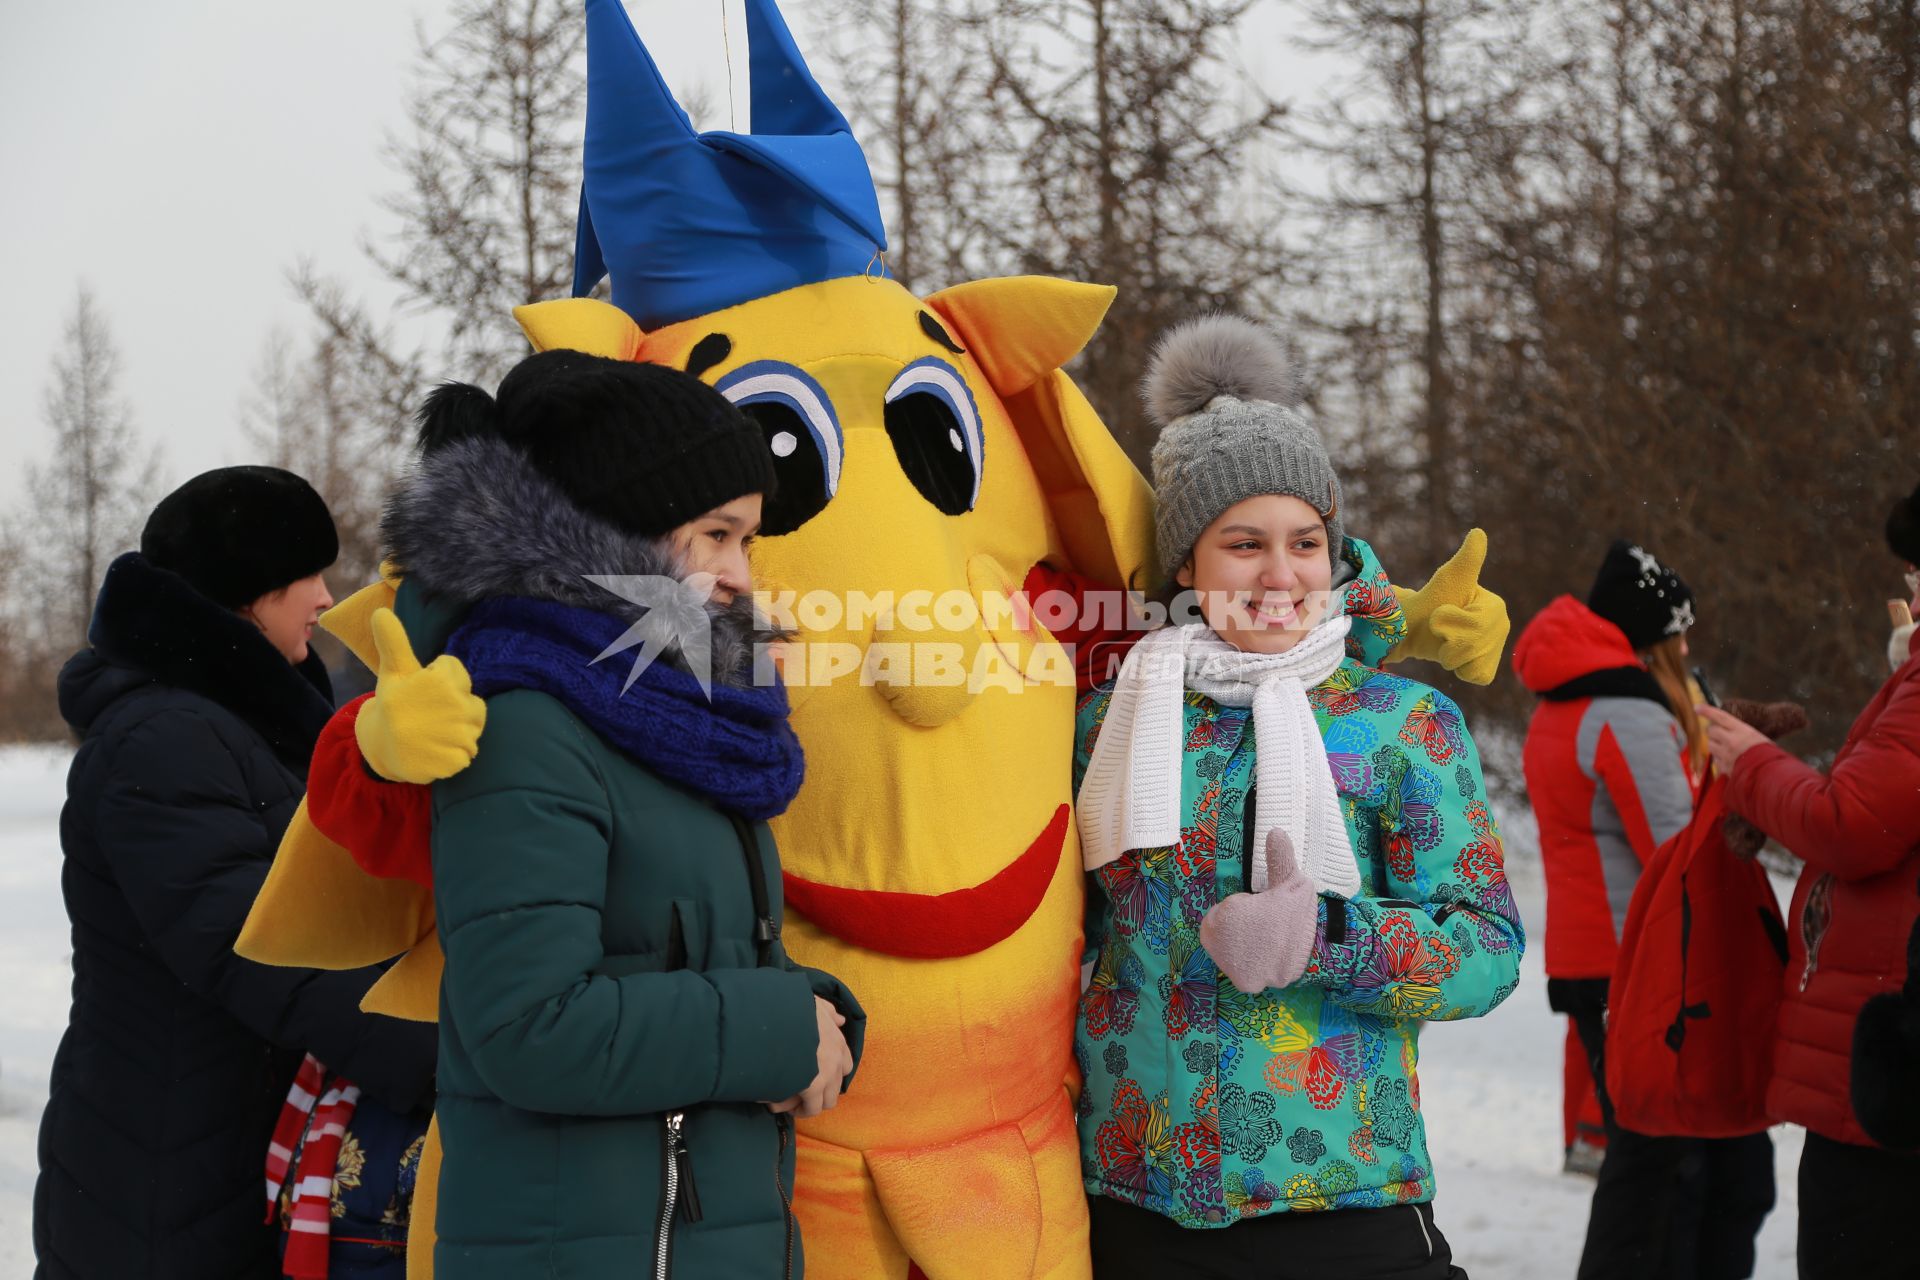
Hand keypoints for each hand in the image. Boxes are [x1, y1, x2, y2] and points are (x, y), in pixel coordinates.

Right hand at [355, 608, 486, 783]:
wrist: (381, 747)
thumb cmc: (394, 703)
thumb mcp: (394, 671)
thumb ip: (395, 642)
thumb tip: (380, 611)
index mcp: (440, 681)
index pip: (457, 673)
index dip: (440, 681)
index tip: (421, 691)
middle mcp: (453, 707)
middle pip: (474, 703)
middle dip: (454, 708)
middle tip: (428, 714)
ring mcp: (455, 736)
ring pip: (474, 728)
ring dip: (458, 731)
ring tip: (432, 732)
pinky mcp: (455, 762)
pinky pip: (468, 753)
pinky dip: (454, 754)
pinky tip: (434, 750)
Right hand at [767, 997, 852, 1118]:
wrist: (778, 1014)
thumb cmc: (791, 1008)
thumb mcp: (815, 1004)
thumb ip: (828, 1012)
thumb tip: (841, 1020)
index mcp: (837, 1039)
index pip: (845, 1065)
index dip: (830, 1072)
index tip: (813, 1074)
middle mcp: (837, 1058)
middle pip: (836, 1088)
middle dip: (819, 1092)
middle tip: (798, 1091)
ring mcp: (827, 1074)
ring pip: (826, 1101)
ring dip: (810, 1103)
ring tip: (788, 1100)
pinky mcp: (812, 1087)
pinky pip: (811, 1109)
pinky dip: (798, 1109)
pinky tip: (780, 1104)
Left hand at [1198, 830, 1319, 993]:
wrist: (1322, 949)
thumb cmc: (1301, 913)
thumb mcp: (1290, 881)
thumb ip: (1278, 857)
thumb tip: (1275, 830)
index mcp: (1224, 915)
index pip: (1223, 911)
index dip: (1244, 909)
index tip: (1263, 912)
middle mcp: (1219, 942)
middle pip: (1222, 932)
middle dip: (1241, 928)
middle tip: (1267, 927)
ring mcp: (1229, 964)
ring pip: (1229, 950)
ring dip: (1244, 946)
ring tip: (1270, 941)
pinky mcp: (1242, 982)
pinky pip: (1240, 969)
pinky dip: (1251, 964)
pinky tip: (1269, 956)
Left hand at [1387, 528, 1510, 685]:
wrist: (1411, 630)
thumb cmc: (1426, 603)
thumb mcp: (1447, 581)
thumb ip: (1467, 560)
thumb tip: (1479, 533)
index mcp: (1496, 605)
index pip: (1476, 627)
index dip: (1450, 622)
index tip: (1442, 612)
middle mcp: (1502, 625)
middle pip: (1475, 646)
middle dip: (1448, 641)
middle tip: (1441, 632)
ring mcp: (1496, 648)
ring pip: (1474, 662)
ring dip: (1451, 656)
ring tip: (1446, 645)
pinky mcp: (1487, 669)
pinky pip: (1477, 676)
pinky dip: (1460, 670)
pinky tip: (1455, 659)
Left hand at [1696, 704, 1770, 773]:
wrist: (1770, 773)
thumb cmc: (1766, 752)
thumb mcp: (1754, 736)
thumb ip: (1738, 730)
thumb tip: (1722, 726)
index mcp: (1742, 731)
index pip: (1721, 717)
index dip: (1708, 711)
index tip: (1697, 708)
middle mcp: (1731, 741)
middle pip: (1711, 730)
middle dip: (1713, 730)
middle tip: (1720, 733)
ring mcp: (1725, 754)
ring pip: (1710, 744)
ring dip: (1715, 744)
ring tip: (1727, 747)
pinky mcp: (1723, 766)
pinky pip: (1714, 758)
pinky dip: (1719, 757)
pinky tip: (1730, 759)